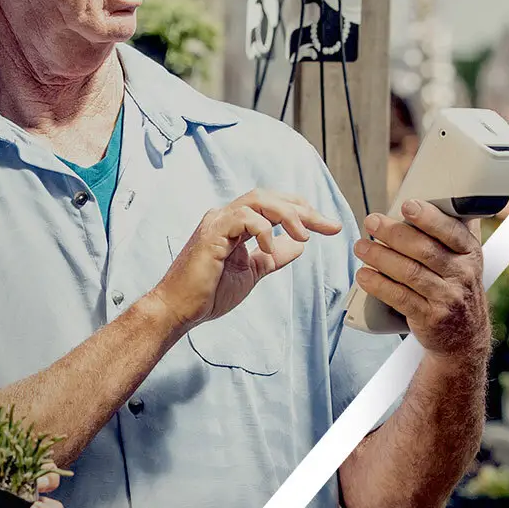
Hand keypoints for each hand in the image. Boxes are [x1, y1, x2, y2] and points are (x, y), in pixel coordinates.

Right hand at [145, 189, 340, 328]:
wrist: (180, 310)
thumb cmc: (208, 293)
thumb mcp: (251, 272)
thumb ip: (272, 257)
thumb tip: (298, 246)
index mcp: (235, 224)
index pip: (273, 207)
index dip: (302, 213)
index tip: (329, 227)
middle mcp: (226, 217)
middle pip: (270, 197)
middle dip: (302, 209)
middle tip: (328, 226)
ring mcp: (217, 222)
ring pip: (258, 200)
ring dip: (286, 215)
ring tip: (304, 235)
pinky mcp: (212, 233)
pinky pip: (243, 218)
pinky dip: (262, 229)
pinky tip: (270, 248)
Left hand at [354, 199, 489, 357]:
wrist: (464, 337)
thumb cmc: (456, 287)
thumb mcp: (465, 259)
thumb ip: (453, 230)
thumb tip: (437, 191)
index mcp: (471, 253)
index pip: (451, 232)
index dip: (428, 218)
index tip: (406, 206)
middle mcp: (463, 275)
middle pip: (425, 250)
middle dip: (395, 233)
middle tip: (371, 221)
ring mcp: (447, 298)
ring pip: (410, 273)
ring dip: (381, 257)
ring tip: (360, 246)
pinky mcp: (430, 318)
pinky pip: (400, 298)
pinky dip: (379, 285)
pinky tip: (364, 275)